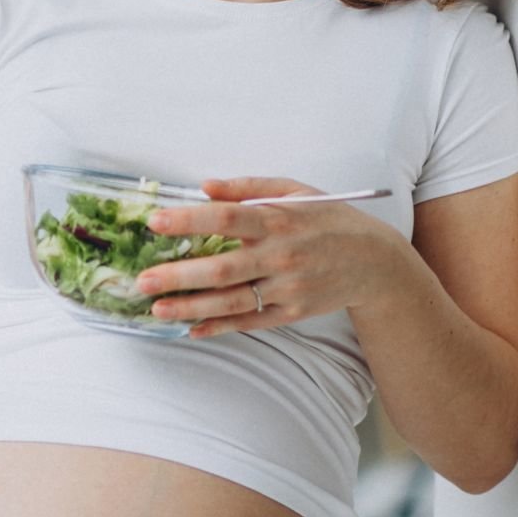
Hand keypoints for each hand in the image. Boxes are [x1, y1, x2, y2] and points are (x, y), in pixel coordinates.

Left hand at [137, 175, 412, 336]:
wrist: (375, 262)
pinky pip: (249, 322)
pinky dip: (219, 328)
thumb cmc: (328, 220)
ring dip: (191, 307)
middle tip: (142, 280)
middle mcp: (281, 256)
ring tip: (157, 309)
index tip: (155, 222)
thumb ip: (248, 188)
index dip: (189, 221)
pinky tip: (191, 329)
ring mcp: (286, 289)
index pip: (226, 219)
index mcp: (279, 220)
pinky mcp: (291, 313)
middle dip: (178, 275)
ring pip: (231, 302)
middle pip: (222, 269)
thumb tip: (204, 187)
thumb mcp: (295, 191)